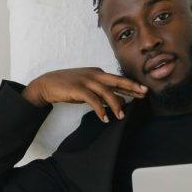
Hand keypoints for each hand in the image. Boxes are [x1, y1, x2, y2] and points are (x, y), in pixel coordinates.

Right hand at [22, 67, 148, 122]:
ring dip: (115, 105)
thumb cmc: (68, 86)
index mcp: (98, 73)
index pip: (118, 79)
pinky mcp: (78, 89)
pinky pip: (93, 100)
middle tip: (144, 93)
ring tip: (121, 116)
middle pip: (117, 80)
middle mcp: (94, 74)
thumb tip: (117, 102)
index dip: (131, 85)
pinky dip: (100, 110)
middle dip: (131, 87)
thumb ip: (102, 94)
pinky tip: (105, 118)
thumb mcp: (88, 88)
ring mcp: (86, 80)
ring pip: (106, 92)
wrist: (47, 84)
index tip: (143, 91)